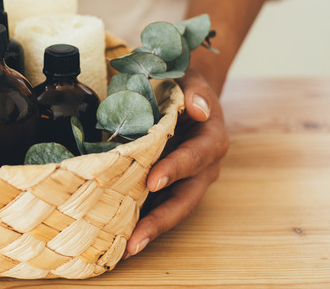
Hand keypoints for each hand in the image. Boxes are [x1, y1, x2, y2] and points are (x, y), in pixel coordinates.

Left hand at [125, 68, 228, 257]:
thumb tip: (198, 107)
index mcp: (211, 141)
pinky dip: (141, 221)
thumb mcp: (193, 82)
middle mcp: (203, 168)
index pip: (194, 158)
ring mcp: (187, 181)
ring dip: (150, 230)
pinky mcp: (170, 187)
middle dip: (160, 221)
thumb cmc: (186, 87)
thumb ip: (196, 93)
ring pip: (172, 210)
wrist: (188, 94)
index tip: (153, 181)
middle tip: (135, 240)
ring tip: (125, 248)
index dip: (175, 169)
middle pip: (185, 199)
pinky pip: (158, 206)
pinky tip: (118, 235)